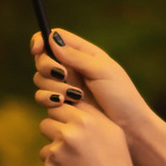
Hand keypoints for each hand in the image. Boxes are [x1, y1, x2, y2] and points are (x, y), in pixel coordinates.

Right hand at [30, 25, 146, 136]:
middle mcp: (71, 67)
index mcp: (83, 53)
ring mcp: (65, 86)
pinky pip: (43, 97)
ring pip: (41, 79)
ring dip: (52, 85)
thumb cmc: (121, 96)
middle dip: (47, 66)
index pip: (54, 38)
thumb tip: (52, 39)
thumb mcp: (102, 71)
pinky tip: (63, 103)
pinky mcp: (61, 105)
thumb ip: (76, 57)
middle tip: (62, 75)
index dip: (41, 40)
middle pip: (43, 58)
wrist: (128, 127)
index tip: (37, 50)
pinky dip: (48, 99)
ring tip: (75, 96)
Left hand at [40, 89, 139, 165]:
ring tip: (75, 164)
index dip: (65, 115)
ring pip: (46, 142)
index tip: (71, 123)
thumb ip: (93, 116)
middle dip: (56, 130)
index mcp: (88, 120)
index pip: (62, 104)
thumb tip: (73, 101)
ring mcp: (58, 151)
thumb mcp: (114, 135)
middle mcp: (71, 132)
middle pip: (48, 119)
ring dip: (54, 150)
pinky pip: (46, 162)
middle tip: (71, 145)